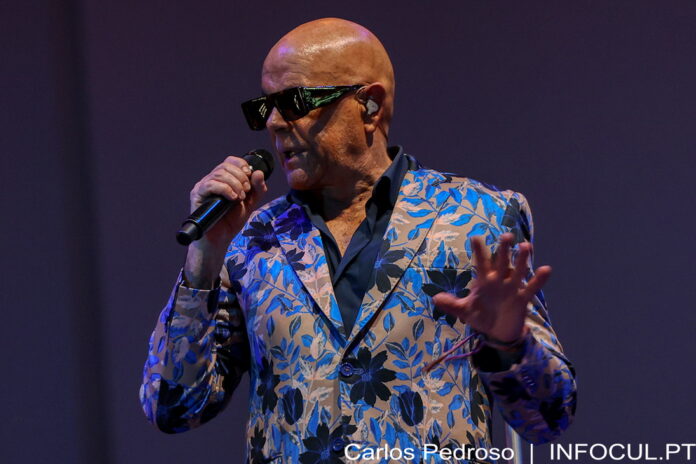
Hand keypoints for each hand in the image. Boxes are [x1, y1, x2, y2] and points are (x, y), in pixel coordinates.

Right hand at [184, 156, 267, 287]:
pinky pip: (210, 184)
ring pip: (219, 174)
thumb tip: (258, 172)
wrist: (219, 240)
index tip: (250, 176)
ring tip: (239, 198)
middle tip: (246, 191)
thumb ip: (257, 189)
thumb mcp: (250, 203)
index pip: (230, 161)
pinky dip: (225, 189)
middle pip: (225, 166)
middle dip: (240, 177)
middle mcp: (211, 180)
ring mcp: (203, 187)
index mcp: (223, 179)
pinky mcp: (197, 196)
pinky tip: (232, 199)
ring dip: (235, 184)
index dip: (241, 165)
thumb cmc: (230, 222)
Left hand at [432, 233, 550, 343]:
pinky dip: (539, 280)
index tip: (475, 237)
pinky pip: (532, 288)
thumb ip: (451, 304)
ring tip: (525, 246)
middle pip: (501, 261)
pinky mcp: (522, 299)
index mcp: (484, 281)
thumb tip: (435, 298)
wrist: (497, 333)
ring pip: (517, 270)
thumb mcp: (464, 311)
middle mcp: (499, 281)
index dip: (478, 251)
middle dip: (504, 249)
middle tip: (506, 235)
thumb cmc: (482, 316)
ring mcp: (512, 288)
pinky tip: (546, 269)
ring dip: (521, 259)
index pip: (481, 262)